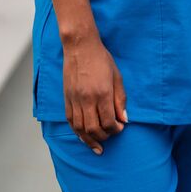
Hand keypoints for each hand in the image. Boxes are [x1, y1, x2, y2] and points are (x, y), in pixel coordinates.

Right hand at [62, 33, 126, 154]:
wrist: (80, 47)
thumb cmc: (101, 59)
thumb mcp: (117, 77)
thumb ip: (120, 100)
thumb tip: (124, 119)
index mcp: (102, 93)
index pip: (109, 121)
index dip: (116, 129)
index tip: (120, 127)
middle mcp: (87, 99)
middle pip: (94, 129)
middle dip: (104, 137)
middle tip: (110, 135)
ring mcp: (75, 99)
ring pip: (80, 128)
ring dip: (89, 139)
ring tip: (97, 144)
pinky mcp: (67, 98)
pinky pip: (70, 121)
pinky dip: (77, 131)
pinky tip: (83, 136)